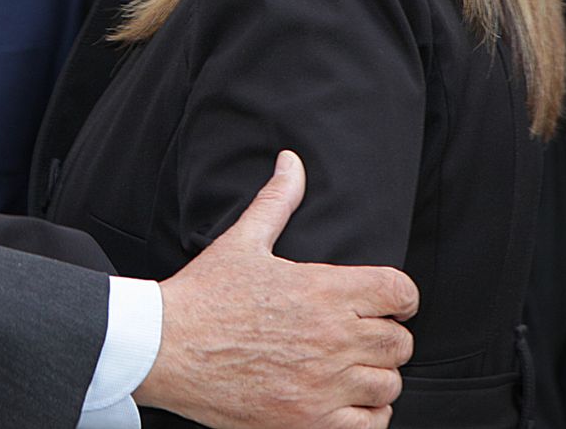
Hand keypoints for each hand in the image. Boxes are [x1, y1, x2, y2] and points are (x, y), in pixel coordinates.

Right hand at [135, 151, 416, 428]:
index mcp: (321, 290)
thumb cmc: (202, 295)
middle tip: (356, 335)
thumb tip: (291, 163)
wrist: (164, 348)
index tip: (388, 302)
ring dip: (374, 376)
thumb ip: (276, 201)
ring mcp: (323, 383)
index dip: (400, 296)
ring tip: (345, 368)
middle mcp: (331, 337)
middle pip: (400, 342)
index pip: (401, 292)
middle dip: (385, 336)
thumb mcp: (241, 241)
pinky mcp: (310, 420)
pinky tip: (340, 398)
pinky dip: (365, 414)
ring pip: (389, 384)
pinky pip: (371, 424)